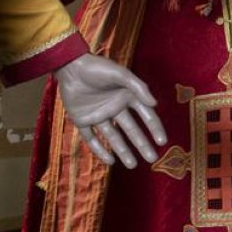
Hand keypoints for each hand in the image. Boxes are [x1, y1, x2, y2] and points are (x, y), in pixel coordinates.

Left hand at [55, 54, 165, 168]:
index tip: (162, 142)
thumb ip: (139, 88)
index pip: (146, 116)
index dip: (155, 128)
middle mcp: (115, 108)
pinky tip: (110, 161)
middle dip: (142, 144)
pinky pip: (91, 138)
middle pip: (132, 130)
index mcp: (128, 97)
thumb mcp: (122, 74)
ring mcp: (99, 115)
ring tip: (132, 165)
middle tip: (152, 159)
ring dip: (123, 150)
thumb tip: (155, 104)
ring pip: (113, 137)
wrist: (69, 67)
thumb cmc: (98, 68)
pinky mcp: (82, 120)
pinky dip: (99, 150)